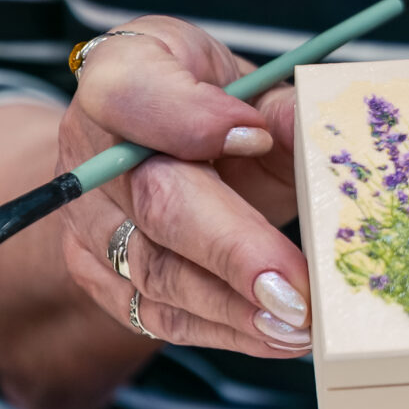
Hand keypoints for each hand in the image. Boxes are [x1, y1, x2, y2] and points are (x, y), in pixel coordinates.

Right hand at [56, 16, 310, 355]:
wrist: (161, 147)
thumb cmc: (219, 103)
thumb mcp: (253, 81)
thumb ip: (285, 107)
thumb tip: (320, 134)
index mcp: (123, 71)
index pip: (134, 93)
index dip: (191, 118)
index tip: (257, 134)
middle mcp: (91, 148)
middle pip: (156, 201)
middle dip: (233, 251)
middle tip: (296, 290)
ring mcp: (88, 217)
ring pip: (156, 273)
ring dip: (234, 308)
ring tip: (300, 324)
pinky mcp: (98, 273)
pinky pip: (156, 315)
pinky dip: (222, 331)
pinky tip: (275, 337)